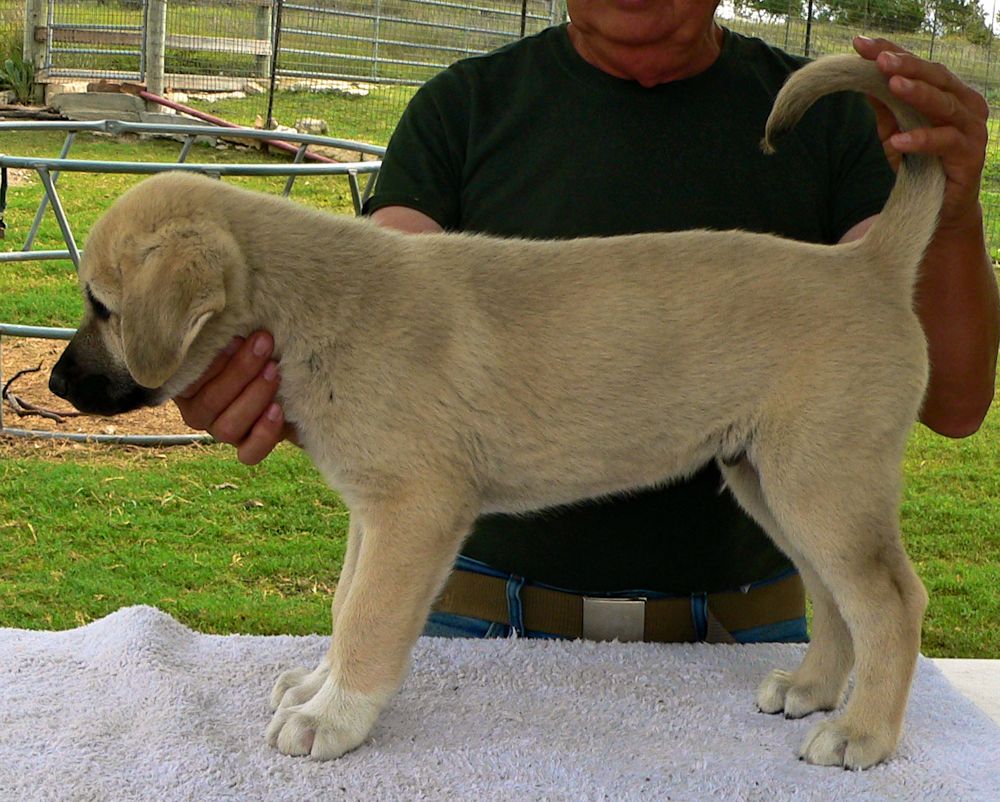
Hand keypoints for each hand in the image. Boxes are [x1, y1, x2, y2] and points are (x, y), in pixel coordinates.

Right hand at [174, 330, 294, 464]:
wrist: (280, 371)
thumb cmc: (249, 346)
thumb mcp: (233, 334)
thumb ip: (220, 328)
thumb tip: (219, 306)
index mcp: (183, 386)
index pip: (186, 382)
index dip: (212, 363)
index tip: (236, 336)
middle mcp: (197, 412)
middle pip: (210, 403)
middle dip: (240, 371)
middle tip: (264, 343)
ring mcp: (222, 431)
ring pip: (227, 428)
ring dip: (253, 397)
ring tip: (274, 370)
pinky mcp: (247, 447)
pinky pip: (249, 454)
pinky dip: (263, 434)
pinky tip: (278, 409)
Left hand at [853, 35, 988, 230]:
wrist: (939, 210)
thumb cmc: (919, 166)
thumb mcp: (895, 134)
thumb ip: (885, 109)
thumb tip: (862, 79)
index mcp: (948, 94)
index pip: (920, 67)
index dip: (893, 53)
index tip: (861, 44)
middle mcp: (964, 105)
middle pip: (936, 77)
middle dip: (906, 65)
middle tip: (879, 58)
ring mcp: (971, 129)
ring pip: (945, 104)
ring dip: (917, 93)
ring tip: (891, 85)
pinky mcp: (970, 155)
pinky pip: (945, 142)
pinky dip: (921, 139)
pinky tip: (898, 140)